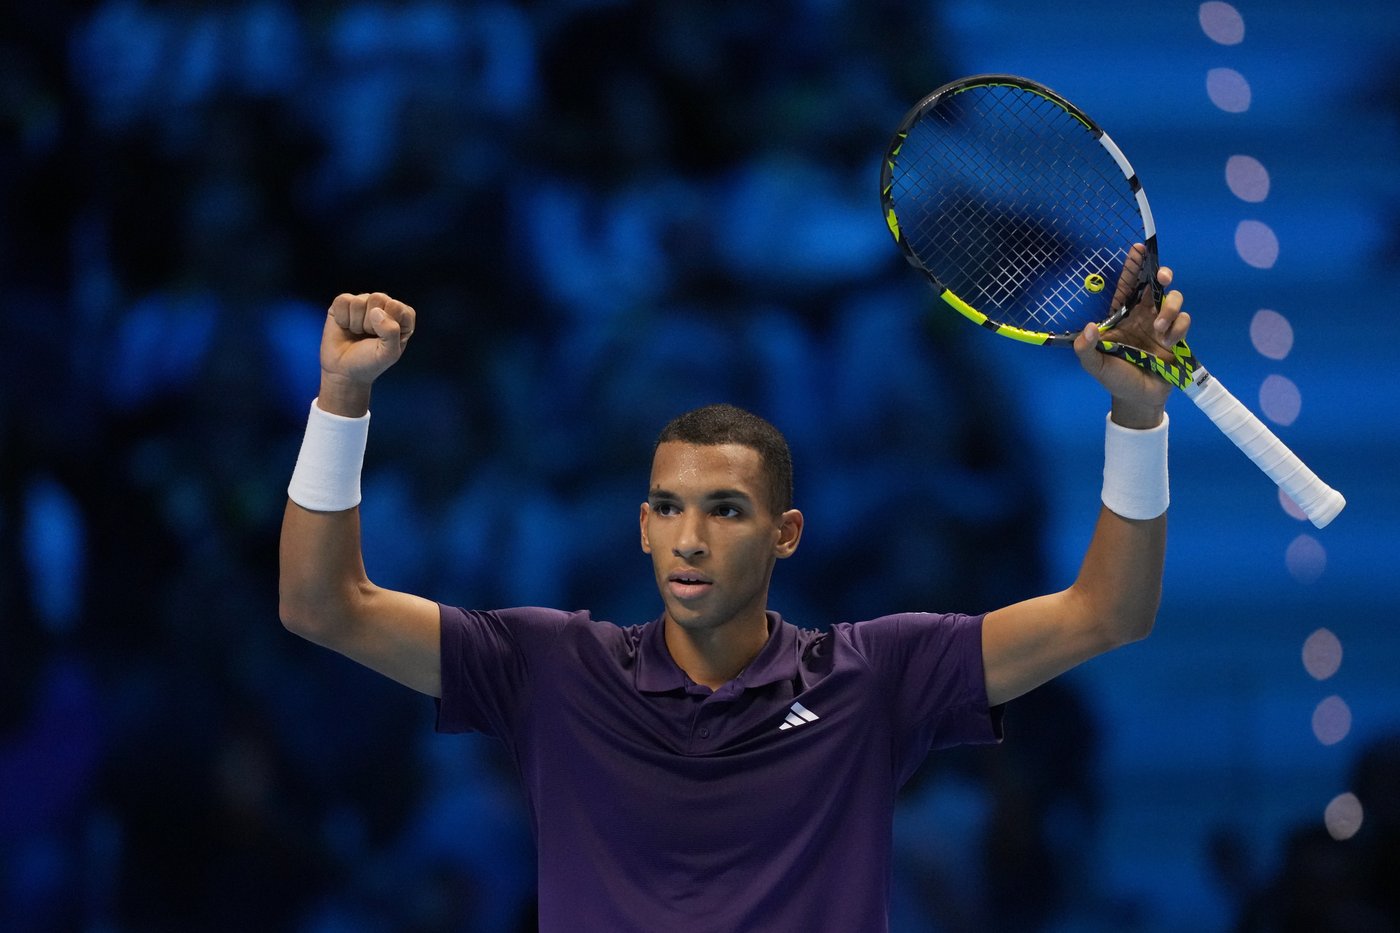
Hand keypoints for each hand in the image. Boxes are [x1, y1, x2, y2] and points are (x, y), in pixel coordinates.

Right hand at [317, 292, 416, 415]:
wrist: (345, 371)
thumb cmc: (371, 362)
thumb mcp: (389, 353)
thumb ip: (391, 332)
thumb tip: (376, 311)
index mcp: (402, 315)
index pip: (396, 306)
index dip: (387, 325)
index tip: (382, 340)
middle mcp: (384, 305)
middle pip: (378, 298)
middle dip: (370, 323)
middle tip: (369, 336)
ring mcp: (364, 302)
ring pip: (359, 301)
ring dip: (356, 323)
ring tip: (357, 333)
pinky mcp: (344, 303)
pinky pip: (343, 301)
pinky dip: (342, 318)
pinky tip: (345, 327)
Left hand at [1073, 245, 1190, 427]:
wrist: (1140, 399)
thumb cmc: (1115, 379)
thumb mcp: (1095, 366)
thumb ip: (1086, 349)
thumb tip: (1089, 328)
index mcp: (1121, 315)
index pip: (1127, 285)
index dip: (1133, 266)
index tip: (1138, 248)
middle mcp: (1142, 314)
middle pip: (1155, 284)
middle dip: (1161, 274)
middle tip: (1161, 277)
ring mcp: (1161, 324)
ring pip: (1174, 298)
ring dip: (1170, 309)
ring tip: (1158, 331)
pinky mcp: (1177, 336)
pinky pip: (1184, 320)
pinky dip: (1178, 328)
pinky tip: (1167, 344)